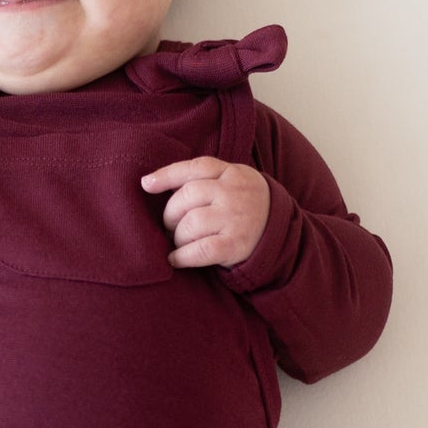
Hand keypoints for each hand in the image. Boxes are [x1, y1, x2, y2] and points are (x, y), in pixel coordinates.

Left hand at [141, 157, 270, 270]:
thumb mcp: (232, 181)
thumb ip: (203, 177)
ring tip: (178, 242)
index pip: (194, 168)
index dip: (166, 175)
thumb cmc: (244, 206)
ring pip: (190, 224)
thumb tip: (150, 182)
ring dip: (177, 237)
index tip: (146, 184)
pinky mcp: (235, 245)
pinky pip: (200, 250)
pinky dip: (182, 257)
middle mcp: (233, 193)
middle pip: (186, 197)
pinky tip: (175, 259)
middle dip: (170, 215)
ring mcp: (235, 219)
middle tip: (170, 227)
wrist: (280, 233)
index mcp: (231, 173)